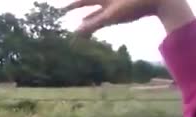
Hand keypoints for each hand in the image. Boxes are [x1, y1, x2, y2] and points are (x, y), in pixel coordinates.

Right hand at [63, 0, 194, 36]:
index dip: (71, 6)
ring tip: (82, 24)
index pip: (83, 1)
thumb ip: (93, 25)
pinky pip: (109, 12)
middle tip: (68, 12)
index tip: (61, 11)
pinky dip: (102, 18)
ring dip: (90, 16)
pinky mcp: (126, 7)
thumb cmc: (135, 4)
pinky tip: (101, 23)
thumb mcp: (111, 16)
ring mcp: (118, 2)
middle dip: (79, 8)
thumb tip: (74, 34)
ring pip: (100, 8)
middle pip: (90, 2)